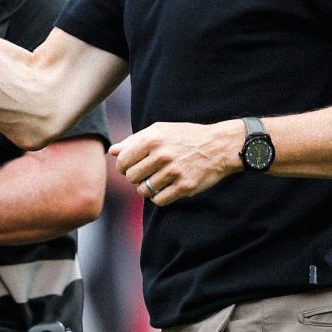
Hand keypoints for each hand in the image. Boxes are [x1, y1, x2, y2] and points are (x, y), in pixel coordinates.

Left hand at [110, 120, 242, 204]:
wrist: (219, 146)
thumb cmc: (185, 137)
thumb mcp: (159, 131)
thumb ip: (133, 141)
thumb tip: (112, 151)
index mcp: (152, 140)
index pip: (122, 161)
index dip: (123, 166)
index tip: (130, 166)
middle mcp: (161, 155)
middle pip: (131, 177)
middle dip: (135, 177)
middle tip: (145, 174)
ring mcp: (174, 172)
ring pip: (143, 190)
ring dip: (146, 188)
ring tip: (155, 181)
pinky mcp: (185, 186)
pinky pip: (159, 200)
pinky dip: (158, 197)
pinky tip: (164, 189)